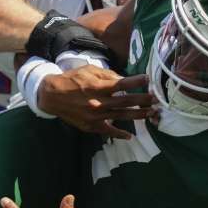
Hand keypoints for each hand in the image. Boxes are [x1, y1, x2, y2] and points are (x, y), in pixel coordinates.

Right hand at [38, 66, 154, 138]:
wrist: (52, 96)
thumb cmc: (72, 80)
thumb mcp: (88, 71)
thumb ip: (107, 75)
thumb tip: (124, 80)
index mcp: (97, 86)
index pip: (122, 84)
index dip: (136, 82)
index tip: (148, 79)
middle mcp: (98, 102)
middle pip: (126, 101)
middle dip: (143, 99)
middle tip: (156, 98)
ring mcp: (95, 116)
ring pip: (121, 116)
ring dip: (138, 115)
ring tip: (151, 113)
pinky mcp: (90, 126)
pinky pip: (107, 131)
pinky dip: (119, 134)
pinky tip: (129, 136)